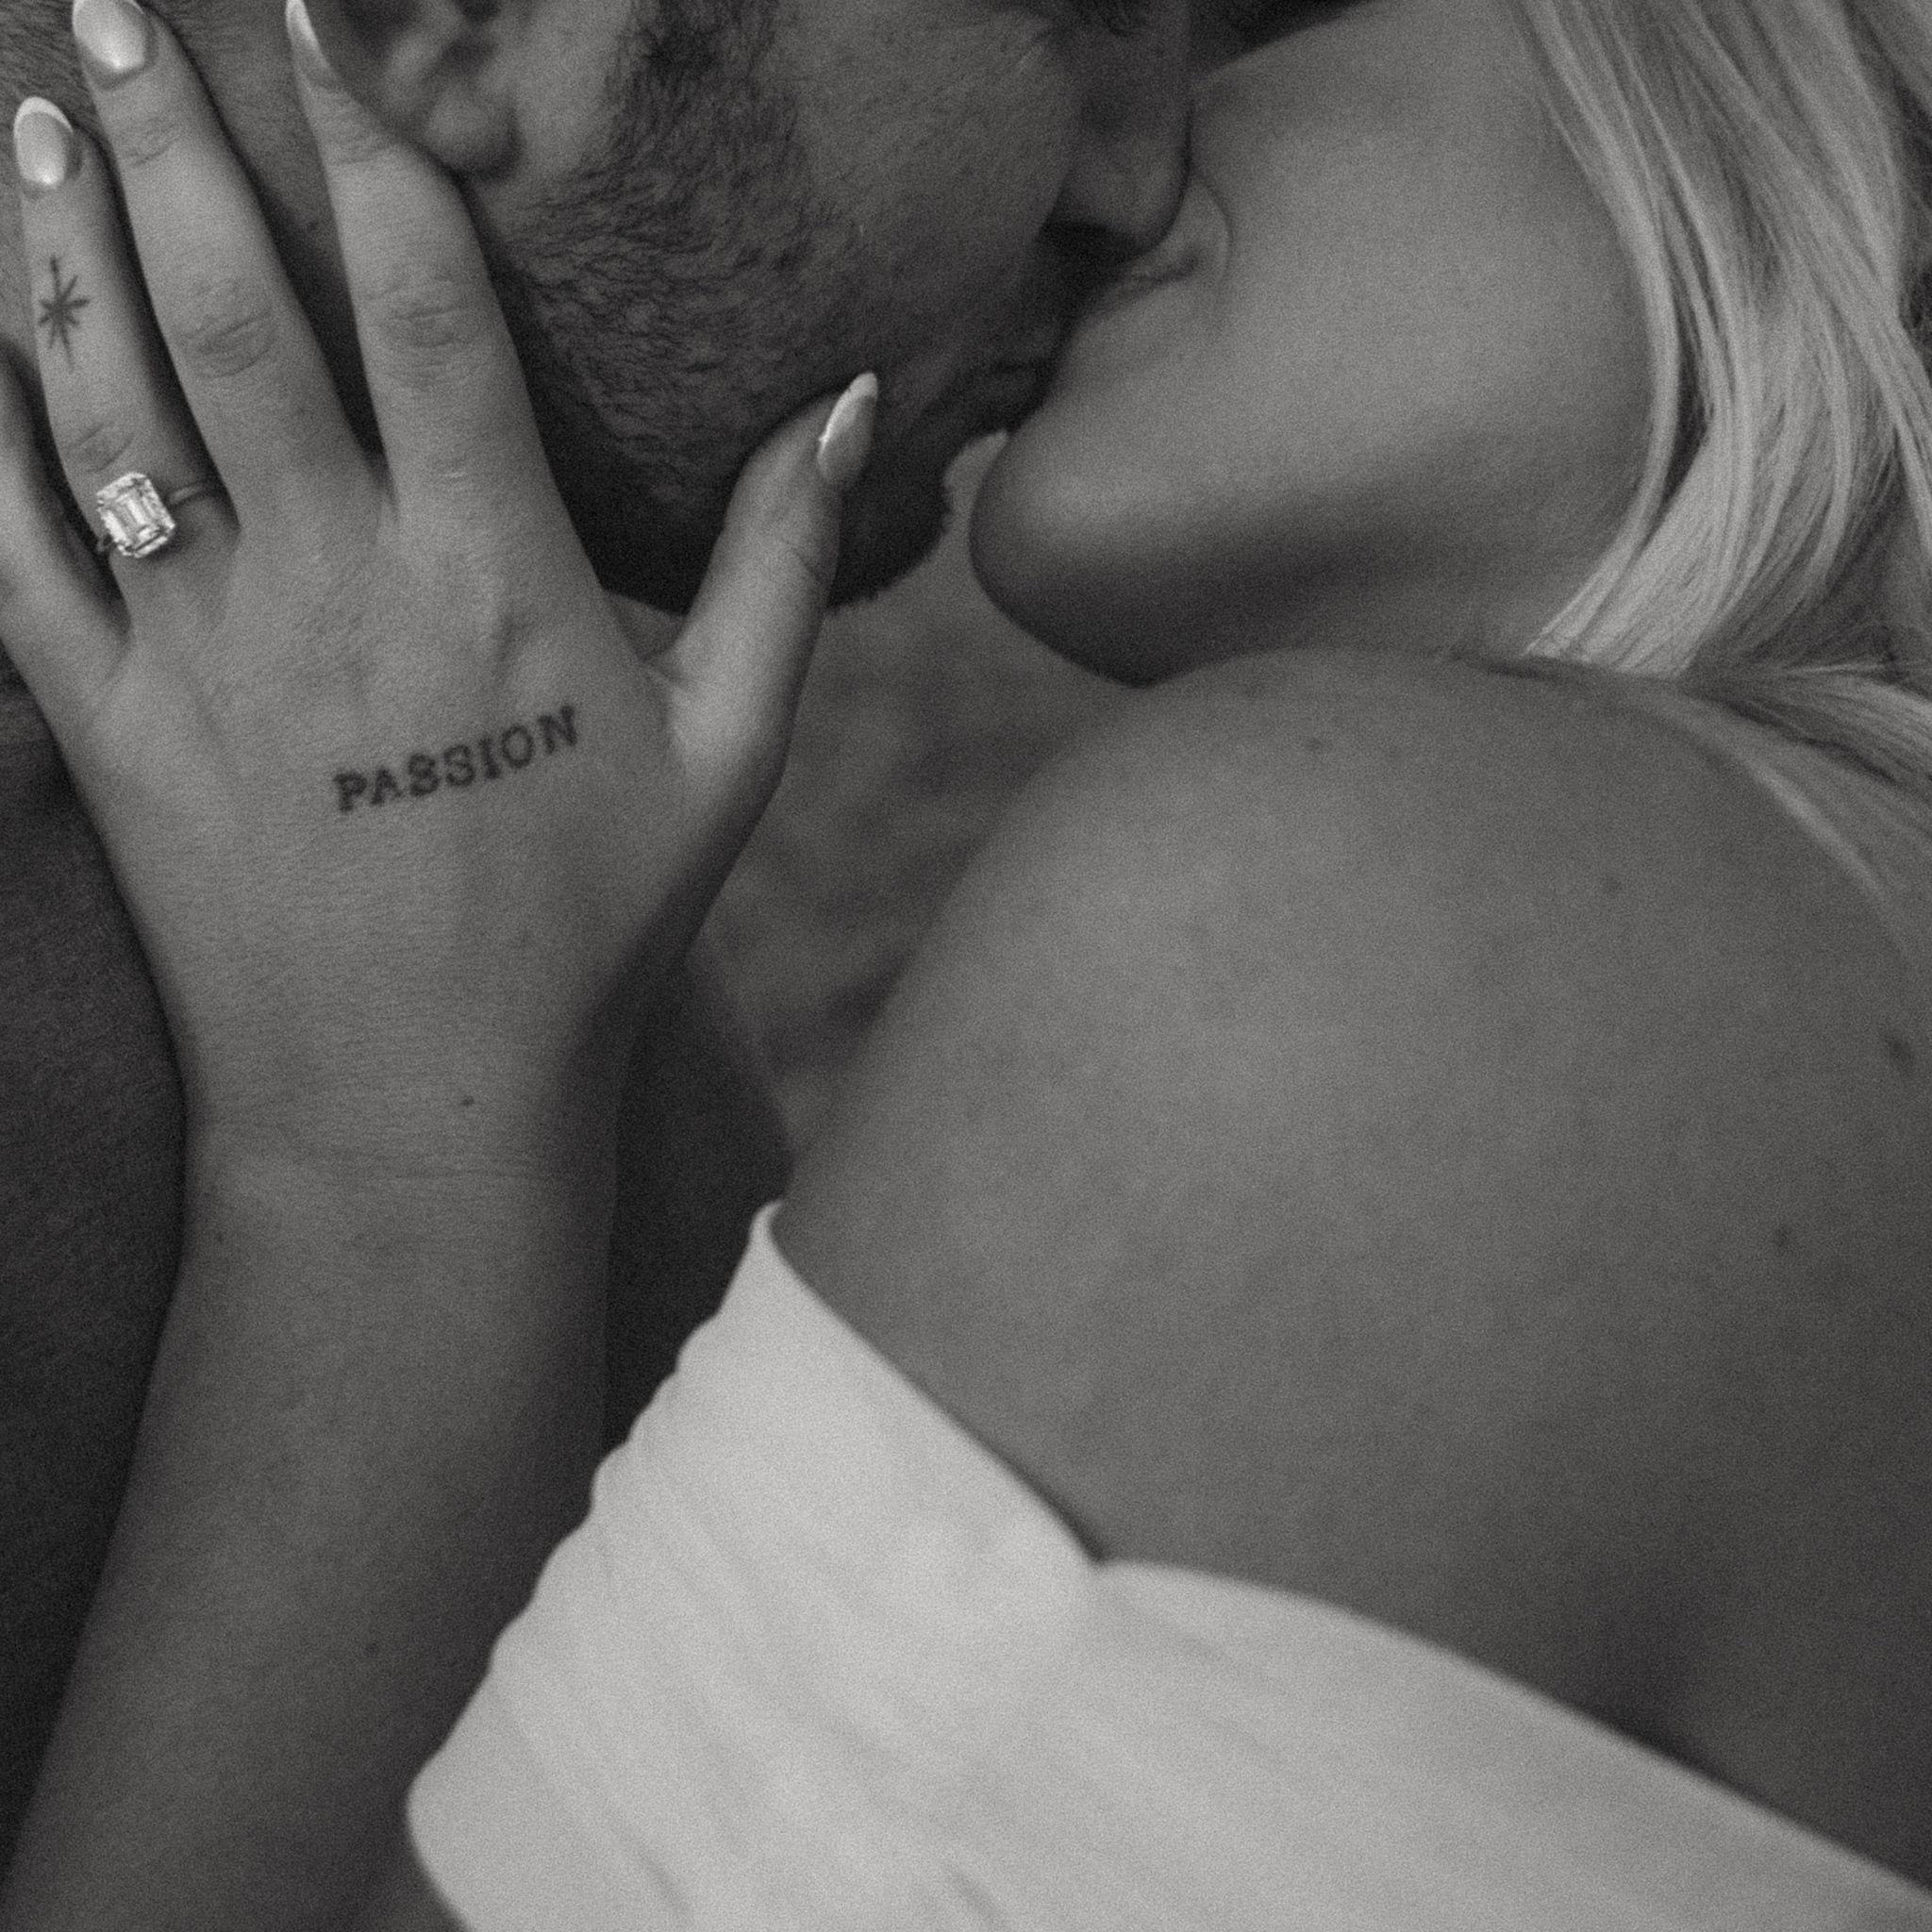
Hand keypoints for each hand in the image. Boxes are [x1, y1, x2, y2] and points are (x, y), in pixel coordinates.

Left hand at [0, 0, 875, 1161]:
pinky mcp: (106, 727)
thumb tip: (849, 402)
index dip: (372, 137)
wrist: (415, 1107)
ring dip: (53, 237)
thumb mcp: (730, 756)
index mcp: (496, 576)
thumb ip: (786, 566)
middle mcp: (336, 586)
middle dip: (168, 132)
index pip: (425, 302)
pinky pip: (6, 542)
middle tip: (122, 1)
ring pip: (102, 398)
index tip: (324, 21)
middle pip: (232, 306)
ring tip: (28, 107)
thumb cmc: (588, 928)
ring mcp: (201, 655)